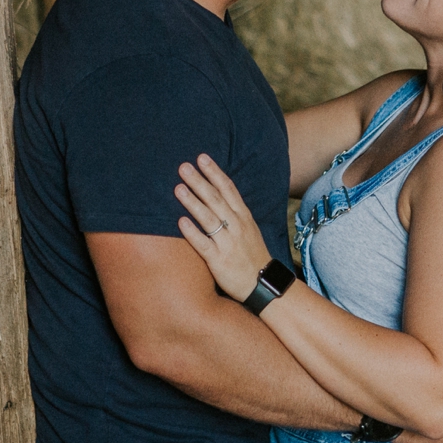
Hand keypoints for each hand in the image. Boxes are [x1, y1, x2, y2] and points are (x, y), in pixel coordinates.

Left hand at [176, 154, 267, 302]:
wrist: (263, 284)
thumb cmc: (252, 255)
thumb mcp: (248, 229)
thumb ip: (232, 213)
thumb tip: (214, 195)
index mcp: (243, 217)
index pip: (228, 189)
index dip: (214, 172)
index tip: (201, 158)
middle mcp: (236, 226)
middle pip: (216, 199)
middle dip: (199, 181)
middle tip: (184, 167)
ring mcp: (228, 243)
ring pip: (209, 218)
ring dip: (193, 202)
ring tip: (178, 188)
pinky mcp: (219, 260)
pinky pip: (204, 244)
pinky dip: (192, 232)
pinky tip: (181, 221)